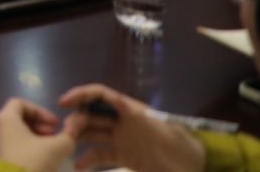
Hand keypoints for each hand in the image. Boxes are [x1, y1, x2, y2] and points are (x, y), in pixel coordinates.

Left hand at [0, 98, 73, 171]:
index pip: (20, 103)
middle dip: (40, 125)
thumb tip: (71, 133)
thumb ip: (67, 137)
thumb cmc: (32, 163)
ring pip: (16, 133)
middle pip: (18, 118)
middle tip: (54, 137)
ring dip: (35, 137)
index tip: (56, 124)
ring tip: (50, 150)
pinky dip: (27, 148)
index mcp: (5, 119)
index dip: (40, 111)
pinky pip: (12, 146)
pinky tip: (41, 160)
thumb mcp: (56, 149)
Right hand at [59, 85, 204, 171]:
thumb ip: (141, 117)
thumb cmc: (182, 145)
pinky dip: (88, 159)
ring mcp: (122, 139)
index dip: (81, 94)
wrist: (195, 166)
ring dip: (78, 138)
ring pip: (92, 134)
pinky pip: (100, 155)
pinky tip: (79, 166)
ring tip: (67, 148)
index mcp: (131, 110)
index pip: (100, 95)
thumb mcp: (164, 128)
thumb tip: (118, 100)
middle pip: (91, 115)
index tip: (64, 102)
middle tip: (66, 135)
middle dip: (76, 120)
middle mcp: (122, 121)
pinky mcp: (124, 156)